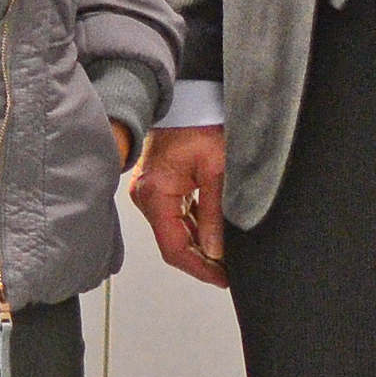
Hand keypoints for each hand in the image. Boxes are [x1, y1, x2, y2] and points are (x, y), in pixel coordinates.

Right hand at [132, 123, 229, 285]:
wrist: (194, 97)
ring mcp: (151, 191)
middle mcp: (147, 196)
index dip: (200, 268)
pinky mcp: (160, 186)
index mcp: (155, 194)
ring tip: (227, 256)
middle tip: (229, 272)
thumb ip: (215, 214)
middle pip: (173, 243)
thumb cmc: (201, 124)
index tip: (222, 279)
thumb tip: (216, 251)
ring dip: (200, 245)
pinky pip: (177, 217)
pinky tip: (216, 234)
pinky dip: (196, 228)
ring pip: (176, 232)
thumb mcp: (216, 171)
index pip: (174, 248)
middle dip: (202, 260)